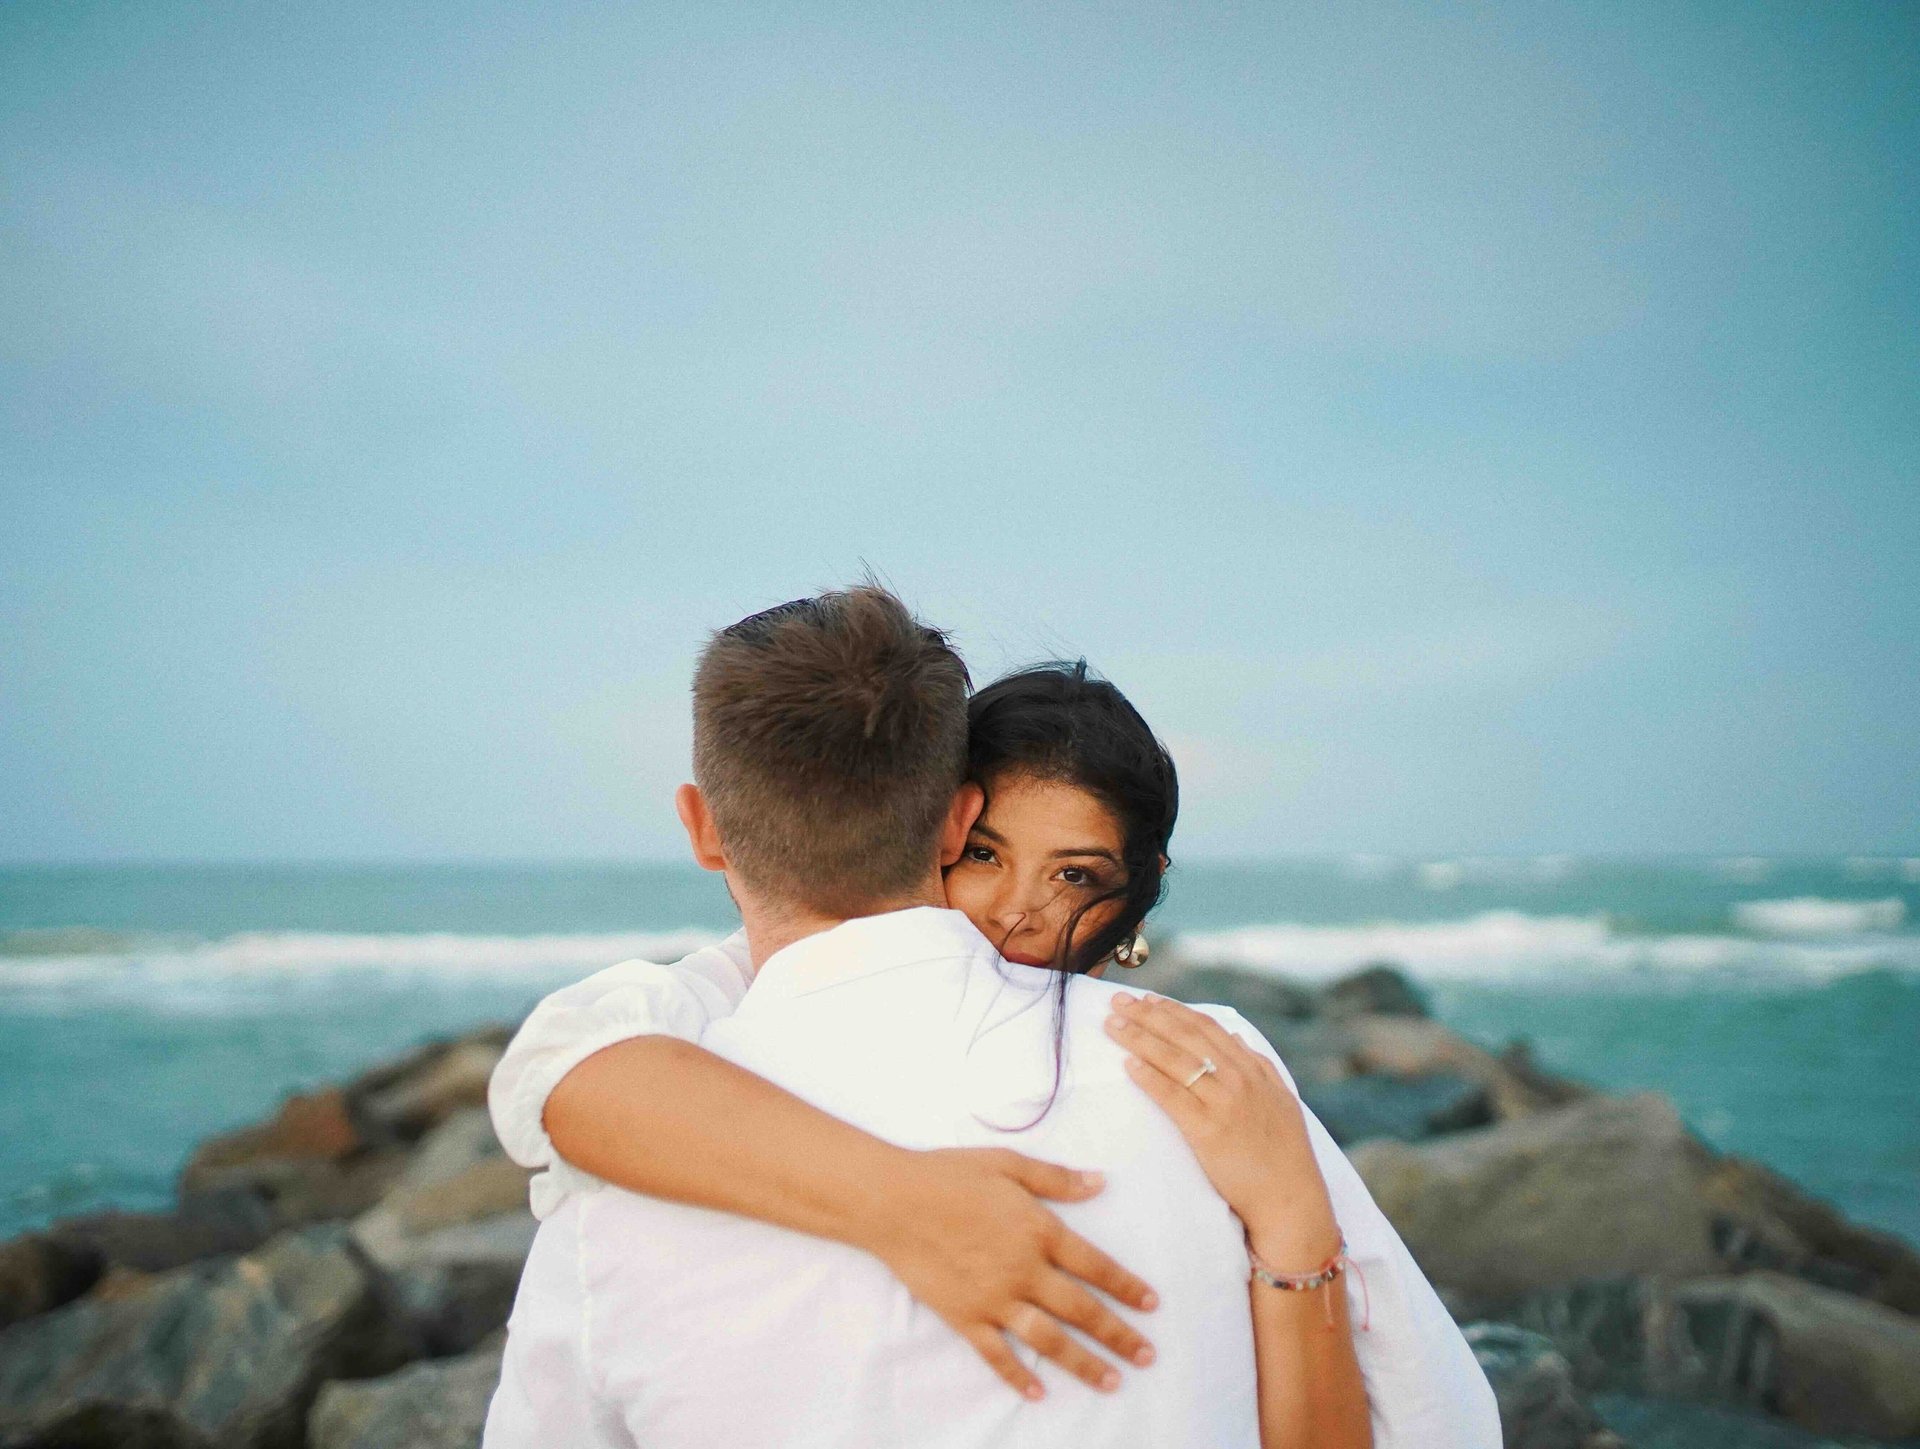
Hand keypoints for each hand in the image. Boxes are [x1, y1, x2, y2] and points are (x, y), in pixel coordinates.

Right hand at [863, 1146, 1159, 1400]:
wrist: (892, 1201)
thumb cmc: (949, 1175)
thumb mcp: (1008, 1165)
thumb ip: (1056, 1178)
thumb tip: (1100, 1182)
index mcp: (1039, 1231)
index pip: (1095, 1265)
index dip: (1127, 1286)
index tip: (1151, 1305)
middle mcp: (1024, 1270)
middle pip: (1082, 1310)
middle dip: (1118, 1335)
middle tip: (1147, 1356)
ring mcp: (994, 1298)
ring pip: (1048, 1339)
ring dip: (1083, 1363)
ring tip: (1112, 1382)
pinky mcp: (964, 1317)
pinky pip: (996, 1354)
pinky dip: (1018, 1375)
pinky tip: (1037, 1393)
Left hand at [1104, 993, 1338, 1265]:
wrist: (1290, 1198)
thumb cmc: (1285, 1155)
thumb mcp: (1281, 1100)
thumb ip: (1260, 1066)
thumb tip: (1235, 1038)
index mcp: (1253, 1070)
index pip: (1206, 1028)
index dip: (1174, 1011)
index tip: (1148, 999)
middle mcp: (1238, 1080)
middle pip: (1185, 1036)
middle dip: (1148, 1015)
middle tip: (1119, 1001)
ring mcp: (1223, 1103)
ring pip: (1175, 1060)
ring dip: (1140, 1038)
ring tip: (1113, 1025)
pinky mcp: (1208, 1131)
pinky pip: (1172, 1097)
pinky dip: (1149, 1077)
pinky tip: (1128, 1065)